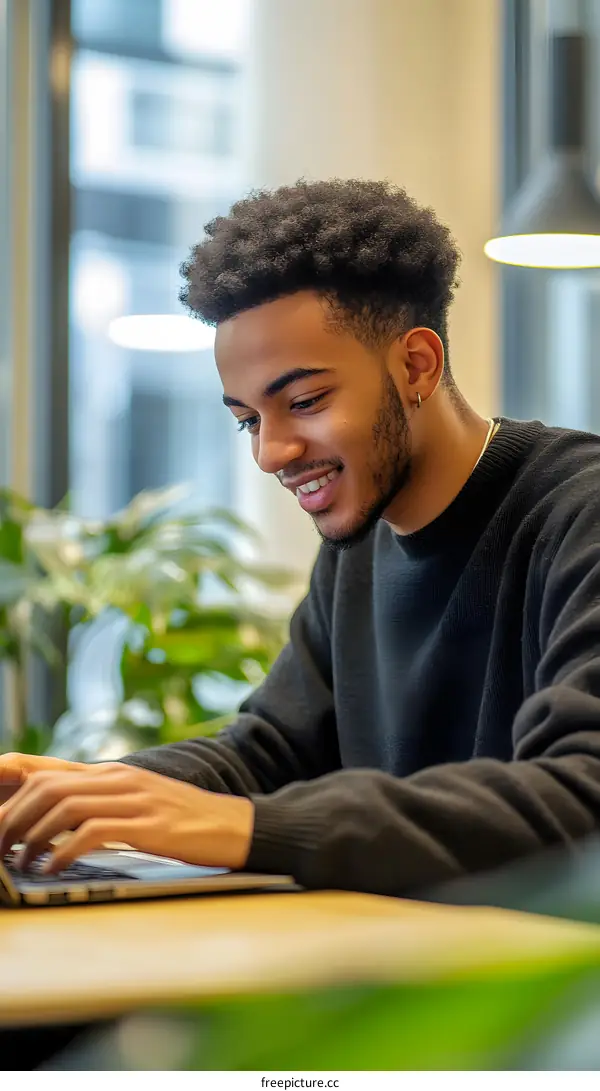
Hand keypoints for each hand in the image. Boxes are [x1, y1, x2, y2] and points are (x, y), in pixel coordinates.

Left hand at [0, 761, 253, 872]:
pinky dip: (64, 851)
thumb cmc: (184, 820)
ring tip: (20, 864)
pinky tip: (54, 868)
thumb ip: (100, 803)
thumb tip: (56, 821)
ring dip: (32, 838)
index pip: (47, 768)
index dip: (10, 782)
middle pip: (47, 787)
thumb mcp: (137, 802)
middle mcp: (118, 779)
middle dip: (13, 818)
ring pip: (63, 807)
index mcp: (112, 773)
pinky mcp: (147, 825)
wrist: (234, 825)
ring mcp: (134, 799)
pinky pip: (93, 832)